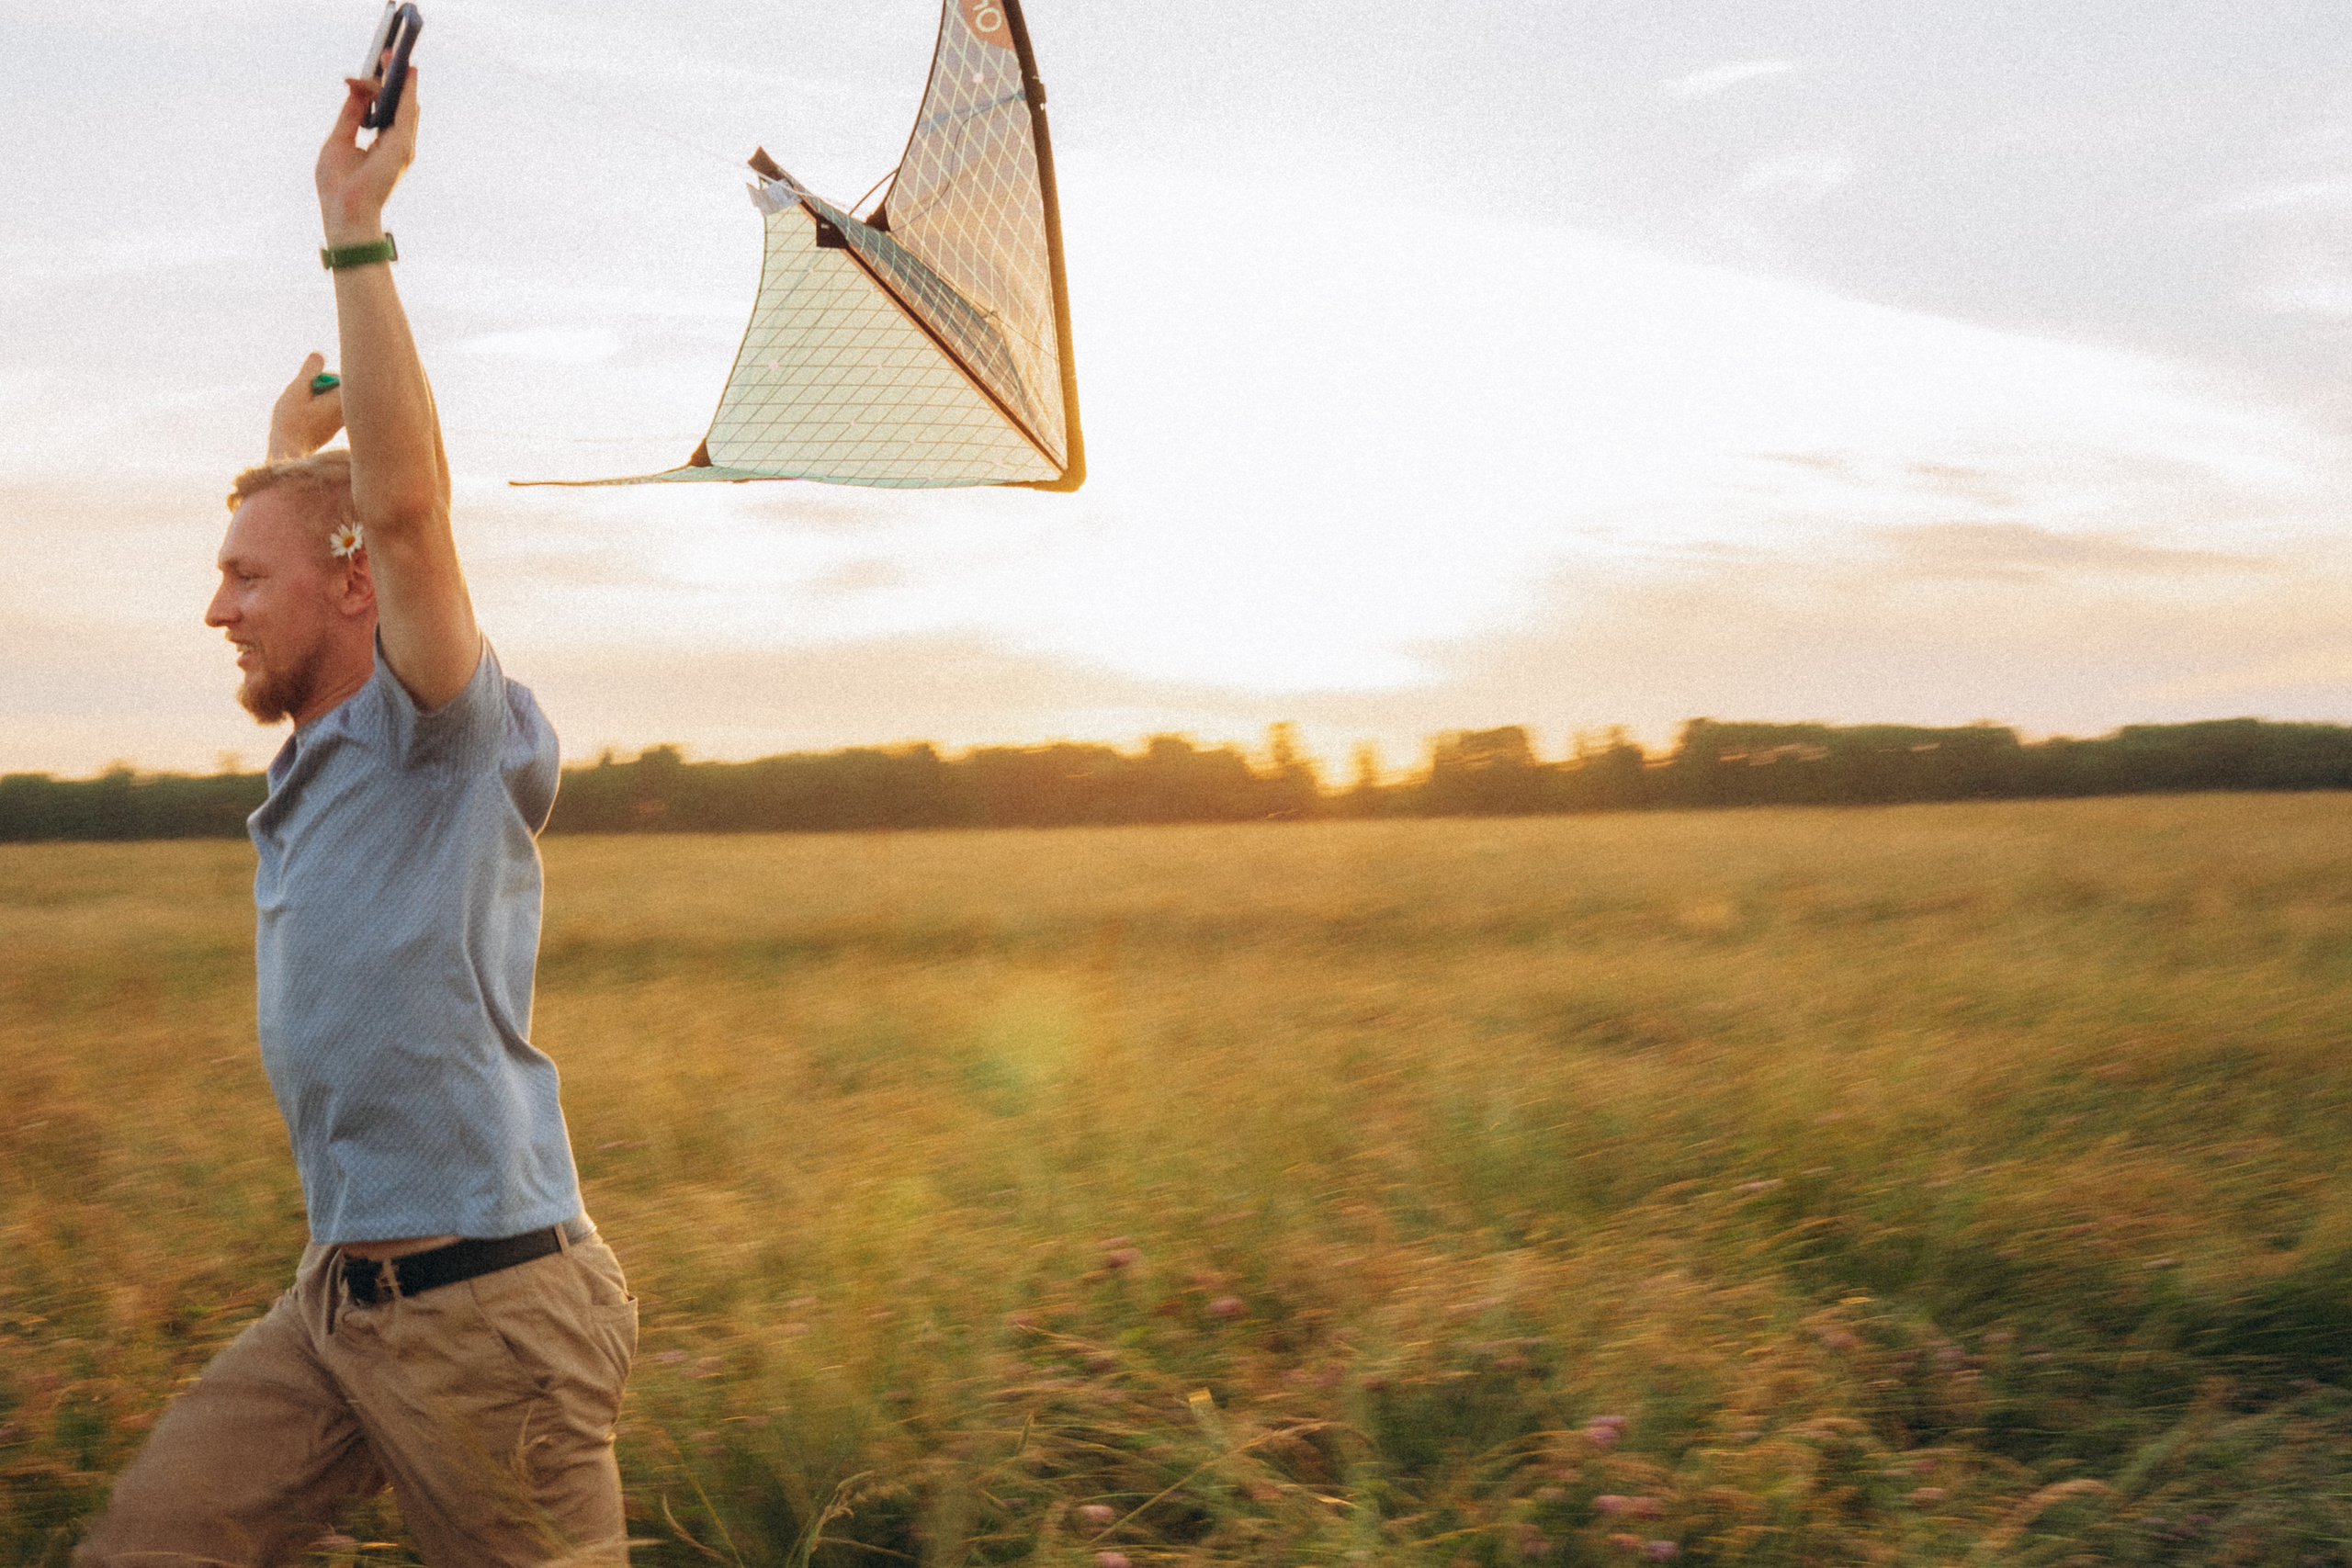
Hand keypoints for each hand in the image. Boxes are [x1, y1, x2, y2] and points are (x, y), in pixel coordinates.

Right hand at [267, 352, 345, 460]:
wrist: (288, 451)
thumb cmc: (291, 421)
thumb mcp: (296, 391)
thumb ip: (309, 372)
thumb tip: (319, 354)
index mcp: (344, 401)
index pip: (341, 376)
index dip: (320, 377)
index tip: (309, 387)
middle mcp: (349, 412)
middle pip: (337, 386)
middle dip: (319, 386)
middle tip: (305, 402)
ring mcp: (344, 421)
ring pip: (332, 397)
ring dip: (318, 397)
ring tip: (305, 411)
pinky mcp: (337, 426)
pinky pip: (329, 408)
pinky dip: (318, 408)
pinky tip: (308, 420)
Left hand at [316, 68, 419, 246]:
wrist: (344, 209)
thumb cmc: (339, 184)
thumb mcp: (339, 138)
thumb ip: (350, 113)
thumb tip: (356, 86)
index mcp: (381, 145)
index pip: (384, 110)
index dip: (377, 87)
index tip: (367, 71)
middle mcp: (396, 145)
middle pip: (397, 105)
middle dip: (393, 78)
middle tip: (388, 53)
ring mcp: (401, 146)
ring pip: (405, 105)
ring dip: (401, 79)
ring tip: (396, 56)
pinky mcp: (401, 146)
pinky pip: (406, 111)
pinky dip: (407, 91)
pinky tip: (406, 73)